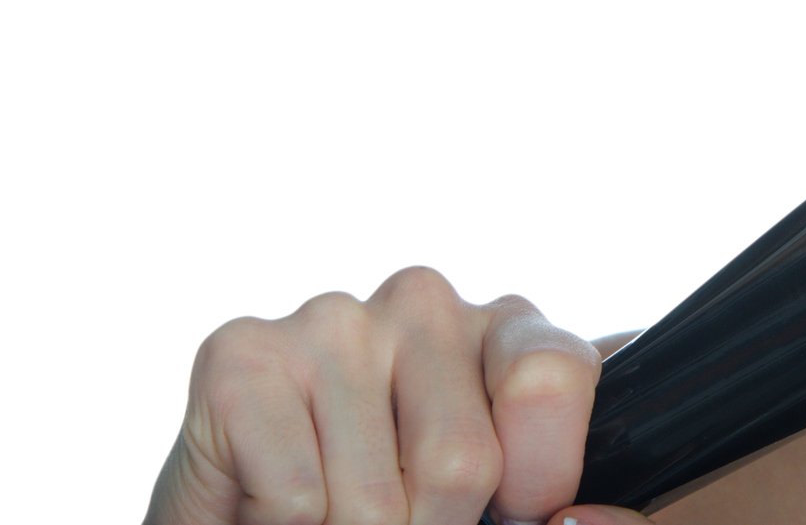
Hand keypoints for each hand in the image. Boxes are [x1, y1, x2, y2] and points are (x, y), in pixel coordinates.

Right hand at [143, 265, 640, 524]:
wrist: (261, 516)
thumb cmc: (400, 505)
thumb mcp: (500, 494)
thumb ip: (544, 484)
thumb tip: (562, 517)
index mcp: (505, 328)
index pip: (551, 378)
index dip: (536, 478)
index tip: (512, 509)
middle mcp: (424, 302)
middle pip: (462, 462)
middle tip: (398, 517)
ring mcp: (333, 318)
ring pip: (374, 501)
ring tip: (333, 510)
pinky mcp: (242, 355)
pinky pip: (296, 499)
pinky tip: (275, 500)